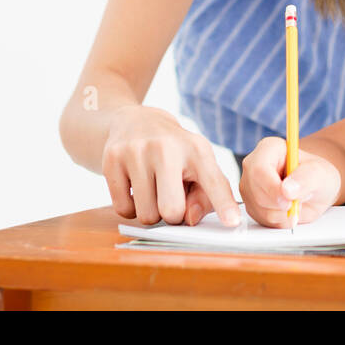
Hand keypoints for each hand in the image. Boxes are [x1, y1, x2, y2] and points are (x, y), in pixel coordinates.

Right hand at [100, 104, 240, 227]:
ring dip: (150, 212)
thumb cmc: (174, 153)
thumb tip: (189, 220)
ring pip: (146, 215)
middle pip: (172, 211)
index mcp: (197, 149)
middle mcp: (167, 147)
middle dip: (172, 216)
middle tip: (170, 197)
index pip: (213, 182)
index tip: (233, 223)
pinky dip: (130, 207)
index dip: (223, 204)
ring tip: (153, 189)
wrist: (135, 122)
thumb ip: (204, 196)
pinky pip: (122, 210)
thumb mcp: (197, 166)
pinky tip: (134, 186)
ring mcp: (136, 151)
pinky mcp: (112, 158)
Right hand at [240, 136, 341, 228]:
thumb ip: (306, 178)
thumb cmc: (317, 175)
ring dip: (281, 214)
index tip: (289, 202)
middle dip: (279, 205)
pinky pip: (261, 220)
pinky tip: (288, 211)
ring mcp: (250, 187)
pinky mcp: (252, 205)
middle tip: (298, 204)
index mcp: (269, 149)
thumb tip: (287, 189)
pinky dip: (279, 221)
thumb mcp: (320, 173)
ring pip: (258, 208)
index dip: (272, 188)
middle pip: (255, 191)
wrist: (316, 190)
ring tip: (296, 203)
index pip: (259, 169)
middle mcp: (254, 166)